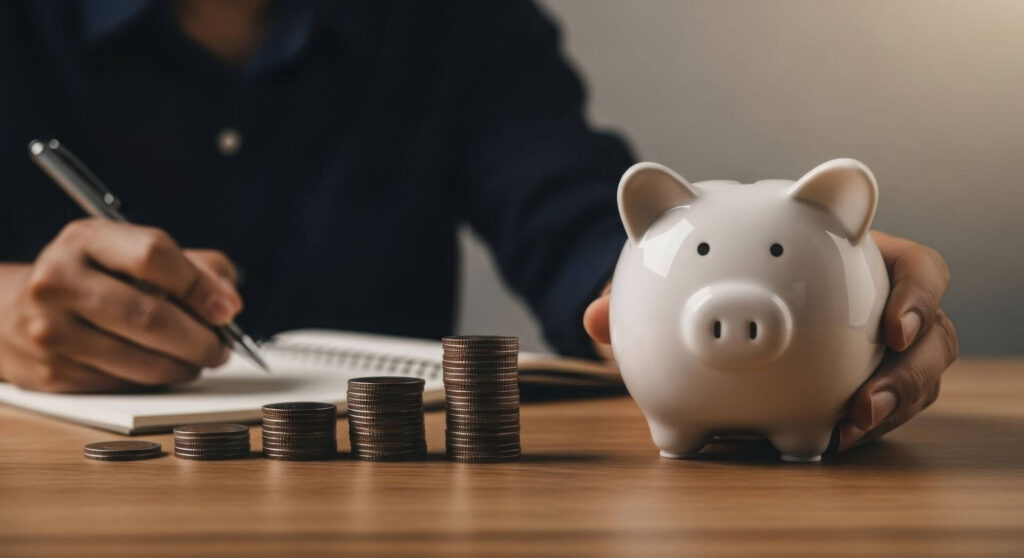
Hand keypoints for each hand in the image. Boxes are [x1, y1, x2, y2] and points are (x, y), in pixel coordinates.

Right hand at [0, 219, 242, 391]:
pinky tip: (162, 368)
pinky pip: (125, 384)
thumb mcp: (130, 252)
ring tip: (199, 360)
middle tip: (221, 348)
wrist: (12, 312)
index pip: (153, 256)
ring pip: (143, 361)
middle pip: (152, 316)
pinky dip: (156, 381)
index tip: (228, 310)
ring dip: (186, 366)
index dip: (200, 286)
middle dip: (201, 339)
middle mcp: (60, 281)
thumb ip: (192, 266)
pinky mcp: (52, 373)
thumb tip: (227, 301)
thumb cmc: (91, 277)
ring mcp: (51, 330)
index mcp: (86, 240)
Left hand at [582, 231, 958, 450]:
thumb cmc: (715, 271)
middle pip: (930, 336)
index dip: (916, 294)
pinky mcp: (861, 387)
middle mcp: (875, 305)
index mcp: (852, 261)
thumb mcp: (686, 274)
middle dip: (911, 374)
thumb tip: (590, 320)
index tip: (893, 325)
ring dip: (889, 409)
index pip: (911, 267)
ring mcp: (873, 351)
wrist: (714, 300)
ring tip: (844, 433)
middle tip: (864, 405)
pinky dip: (860, 428)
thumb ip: (646, 290)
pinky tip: (822, 443)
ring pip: (915, 381)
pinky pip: (878, 411)